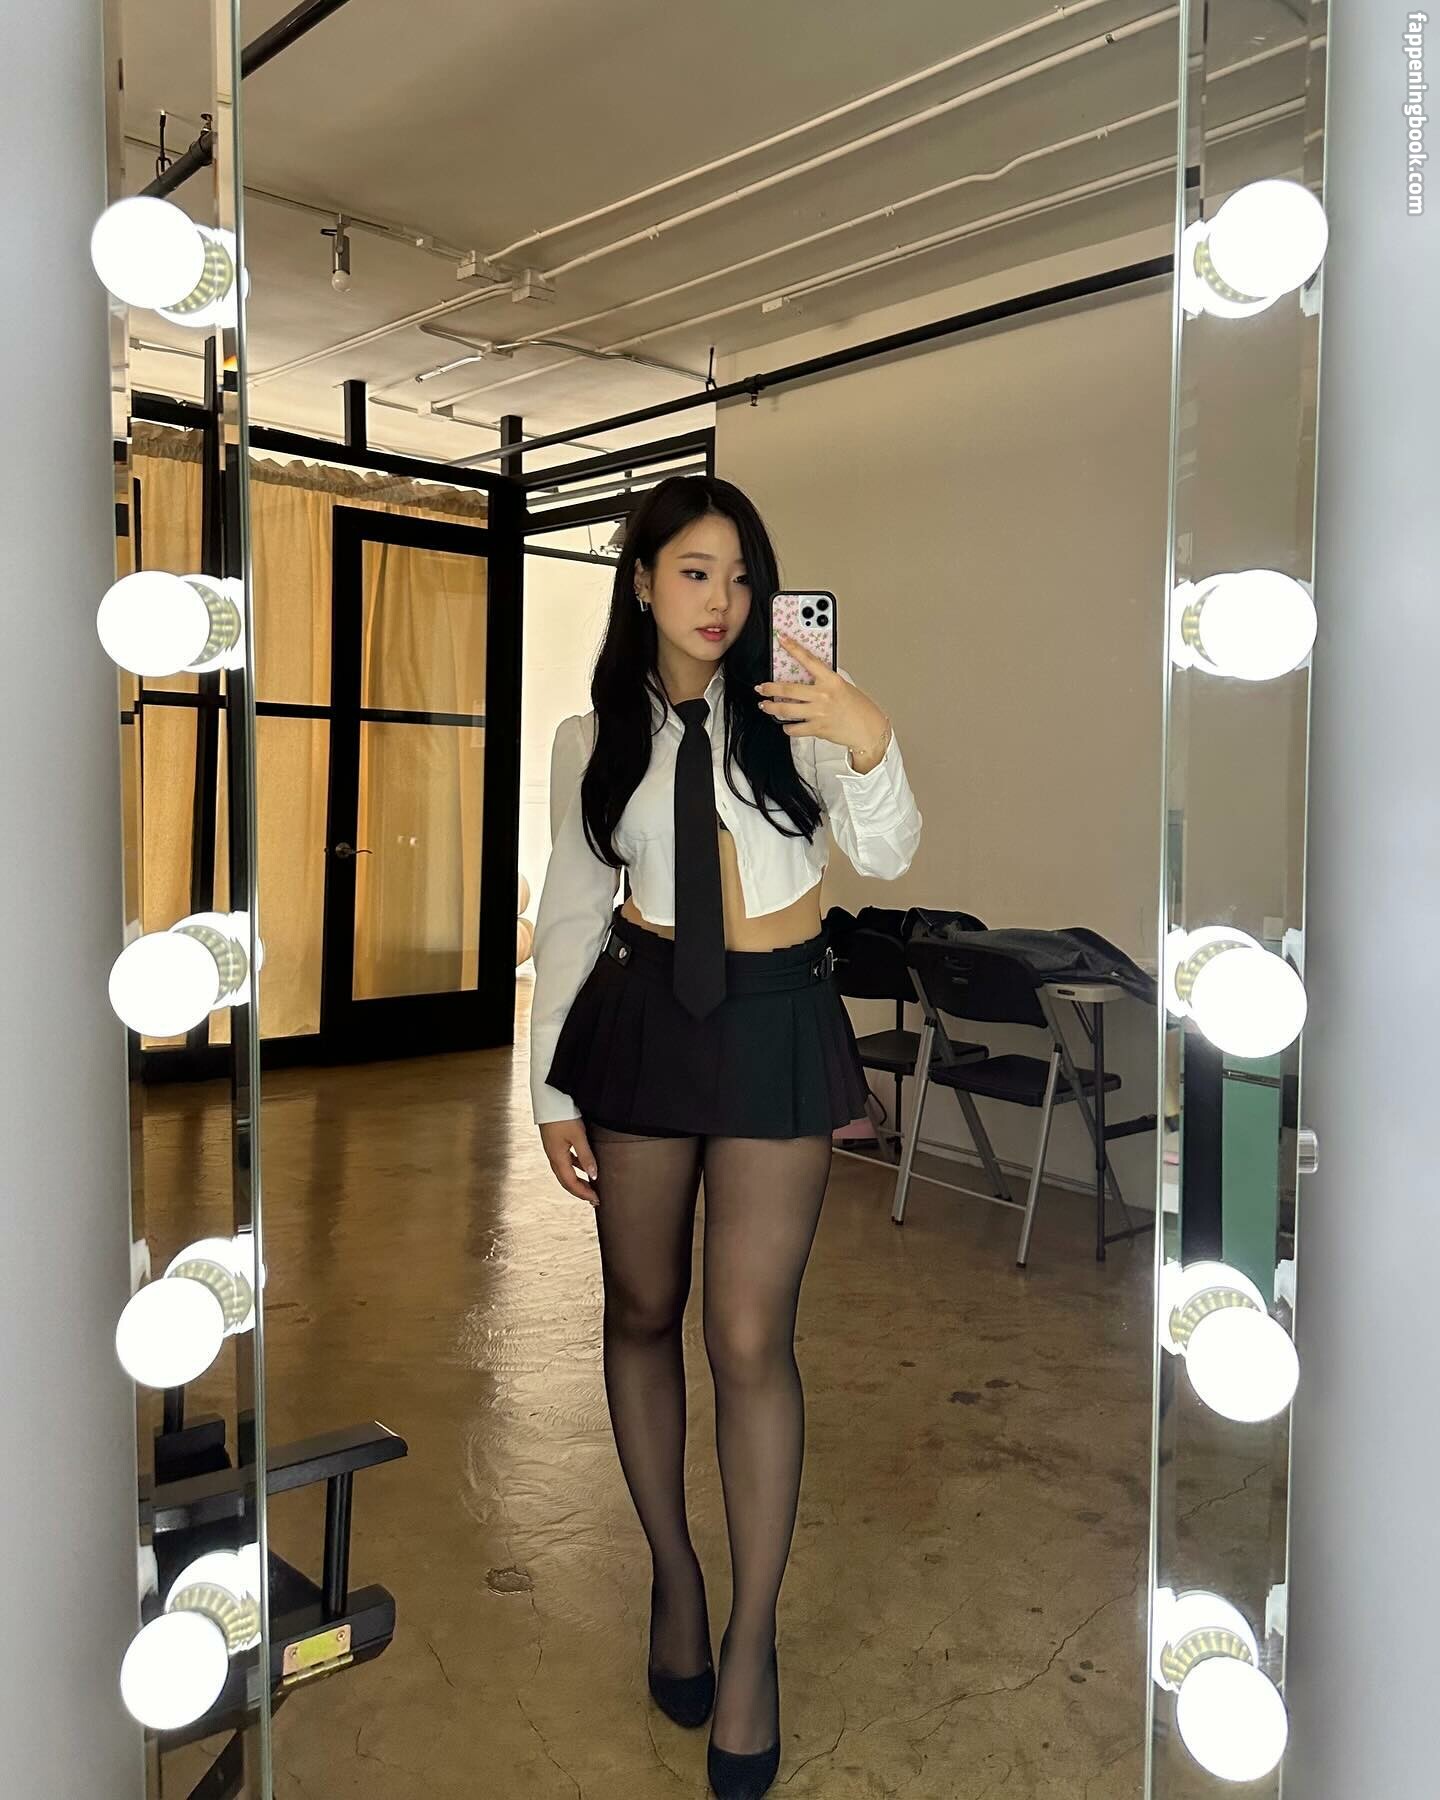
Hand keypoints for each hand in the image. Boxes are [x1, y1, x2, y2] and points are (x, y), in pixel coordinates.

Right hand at [539, 1118, 599, 1206]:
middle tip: (593, 1199)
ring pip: (565, 1172)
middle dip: (580, 1191)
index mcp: (557, 1157)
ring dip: (577, 1181)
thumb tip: (594, 1176)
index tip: (596, 1199)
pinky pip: (565, 1161)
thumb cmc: (562, 1115)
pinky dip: (575, 1168)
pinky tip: (584, 1167)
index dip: (583, 1193)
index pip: (570, 1183)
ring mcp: (553, 1150)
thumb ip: (586, 1156)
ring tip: (590, 1186)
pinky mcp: (555, 1143)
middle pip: (566, 1181)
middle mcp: (553, 1156)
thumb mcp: (578, 1135)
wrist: (550, 1098)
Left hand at [755, 635, 887, 753]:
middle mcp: (823, 695)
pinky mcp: (817, 728)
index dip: (793, 648)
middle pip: (788, 690)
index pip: (808, 660)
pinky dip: (787, 727)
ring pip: (786, 710)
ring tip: (765, 706)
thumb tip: (806, 678)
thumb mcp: (842, 687)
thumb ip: (824, 682)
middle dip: (770, 688)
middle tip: (761, 687)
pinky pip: (794, 728)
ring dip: (771, 708)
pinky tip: (786, 724)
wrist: (868, 728)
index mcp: (830, 680)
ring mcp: (819, 712)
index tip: (782, 639)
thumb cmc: (857, 707)